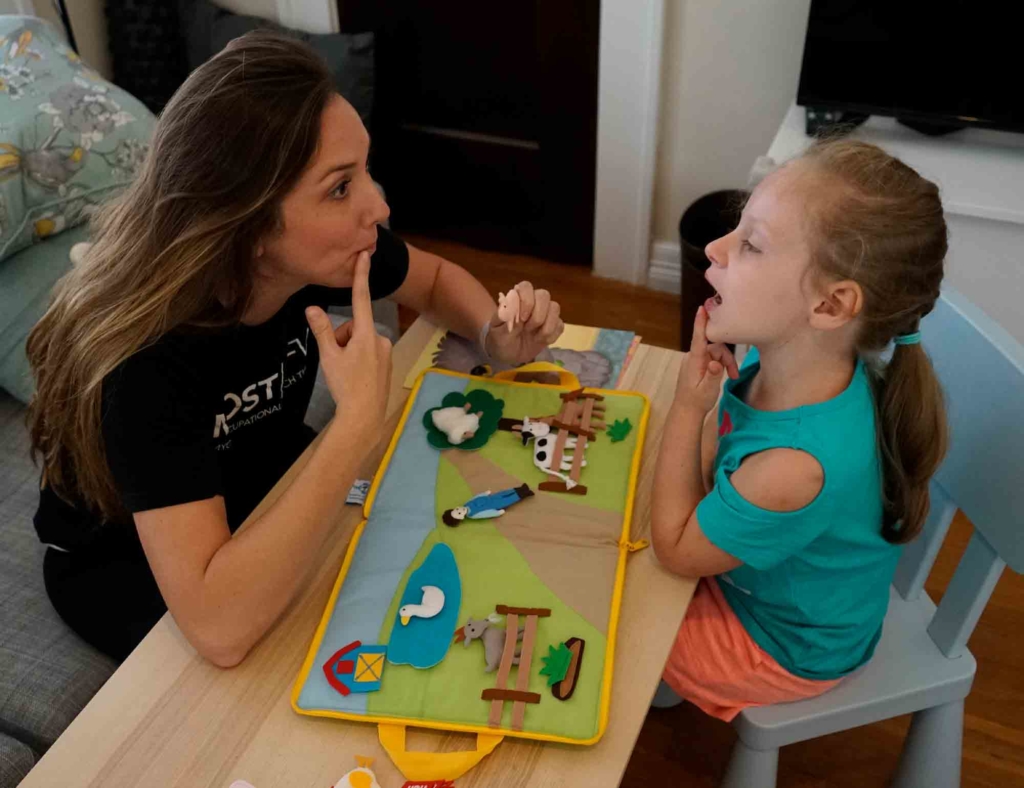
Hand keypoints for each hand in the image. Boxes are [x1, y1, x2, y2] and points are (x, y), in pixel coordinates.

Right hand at [305, 251, 392, 441]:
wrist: (364, 415)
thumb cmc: (346, 385)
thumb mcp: (329, 357)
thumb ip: (322, 331)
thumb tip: (312, 308)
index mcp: (366, 334)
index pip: (361, 298)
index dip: (361, 275)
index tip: (365, 255)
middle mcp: (381, 339)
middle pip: (354, 328)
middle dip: (342, 339)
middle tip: (336, 360)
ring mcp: (386, 352)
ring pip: (360, 342)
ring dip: (349, 350)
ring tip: (345, 371)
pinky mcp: (387, 363)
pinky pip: (368, 353)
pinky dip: (359, 360)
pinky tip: (355, 377)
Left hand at [484, 281, 563, 364]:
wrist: (509, 355)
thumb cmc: (500, 339)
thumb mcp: (496, 331)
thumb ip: (502, 316)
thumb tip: (509, 303)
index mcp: (518, 298)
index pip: (526, 287)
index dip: (526, 301)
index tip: (521, 319)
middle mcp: (534, 301)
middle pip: (544, 295)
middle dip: (537, 315)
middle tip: (527, 328)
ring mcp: (546, 313)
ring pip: (555, 308)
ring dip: (545, 326)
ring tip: (533, 336)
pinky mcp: (555, 325)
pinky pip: (560, 325)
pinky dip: (550, 336)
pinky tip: (539, 341)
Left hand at [674, 307, 739, 413]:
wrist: (687, 411)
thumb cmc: (697, 401)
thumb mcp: (708, 390)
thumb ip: (713, 376)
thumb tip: (716, 364)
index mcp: (695, 360)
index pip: (699, 338)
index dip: (701, 323)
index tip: (702, 308)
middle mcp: (693, 357)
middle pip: (715, 346)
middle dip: (727, 357)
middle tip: (734, 374)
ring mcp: (695, 359)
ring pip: (716, 352)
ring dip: (725, 362)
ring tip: (732, 376)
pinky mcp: (698, 363)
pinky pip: (712, 357)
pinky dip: (720, 364)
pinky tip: (726, 375)